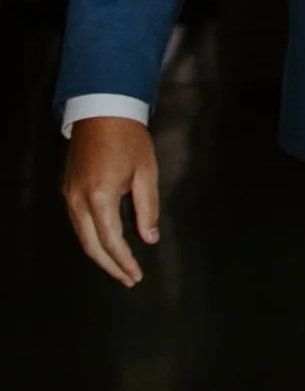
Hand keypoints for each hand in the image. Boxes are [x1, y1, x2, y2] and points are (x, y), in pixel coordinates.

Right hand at [62, 118, 160, 288]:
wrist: (103, 111)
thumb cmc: (129, 139)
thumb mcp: (146, 173)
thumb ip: (147, 209)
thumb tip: (149, 238)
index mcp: (100, 196)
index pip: (111, 240)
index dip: (124, 261)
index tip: (136, 274)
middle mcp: (79, 199)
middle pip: (91, 245)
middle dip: (110, 266)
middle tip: (128, 279)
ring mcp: (69, 195)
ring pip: (81, 236)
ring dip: (100, 255)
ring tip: (120, 268)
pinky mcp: (68, 189)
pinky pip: (77, 222)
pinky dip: (91, 238)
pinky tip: (106, 244)